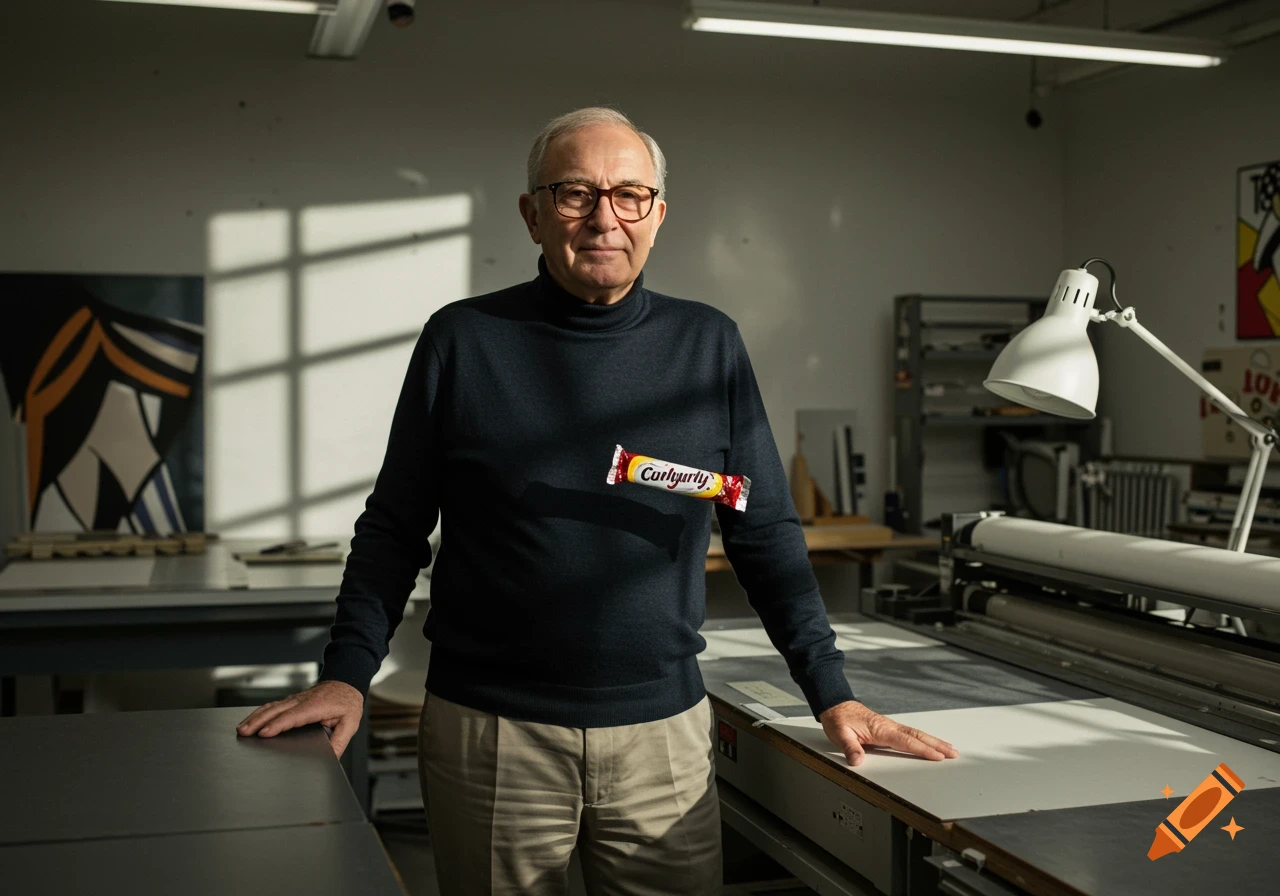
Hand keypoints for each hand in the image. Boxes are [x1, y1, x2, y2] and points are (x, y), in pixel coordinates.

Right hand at [236, 681, 363, 758]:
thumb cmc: (347, 703)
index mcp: (315, 707)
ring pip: (271, 707)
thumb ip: (340, 741)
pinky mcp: (291, 700)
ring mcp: (295, 699)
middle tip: (244, 733)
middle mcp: (302, 701)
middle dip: (259, 721)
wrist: (346, 682)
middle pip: (276, 710)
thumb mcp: (350, 723)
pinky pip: (273, 706)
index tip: (264, 733)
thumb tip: (330, 759)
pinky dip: (259, 713)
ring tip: (241, 729)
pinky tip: (250, 720)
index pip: (294, 716)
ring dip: (255, 717)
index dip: (278, 724)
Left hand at [819, 700, 958, 766]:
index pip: (906, 741)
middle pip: (918, 736)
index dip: (922, 749)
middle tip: (954, 753)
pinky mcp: (888, 727)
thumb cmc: (839, 719)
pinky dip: (924, 738)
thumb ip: (850, 747)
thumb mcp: (840, 734)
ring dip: (934, 741)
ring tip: (950, 749)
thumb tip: (857, 761)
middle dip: (937, 745)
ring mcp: (890, 726)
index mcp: (880, 729)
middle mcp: (889, 726)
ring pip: (917, 734)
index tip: (938, 756)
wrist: (836, 705)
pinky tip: (929, 743)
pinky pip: (910, 733)